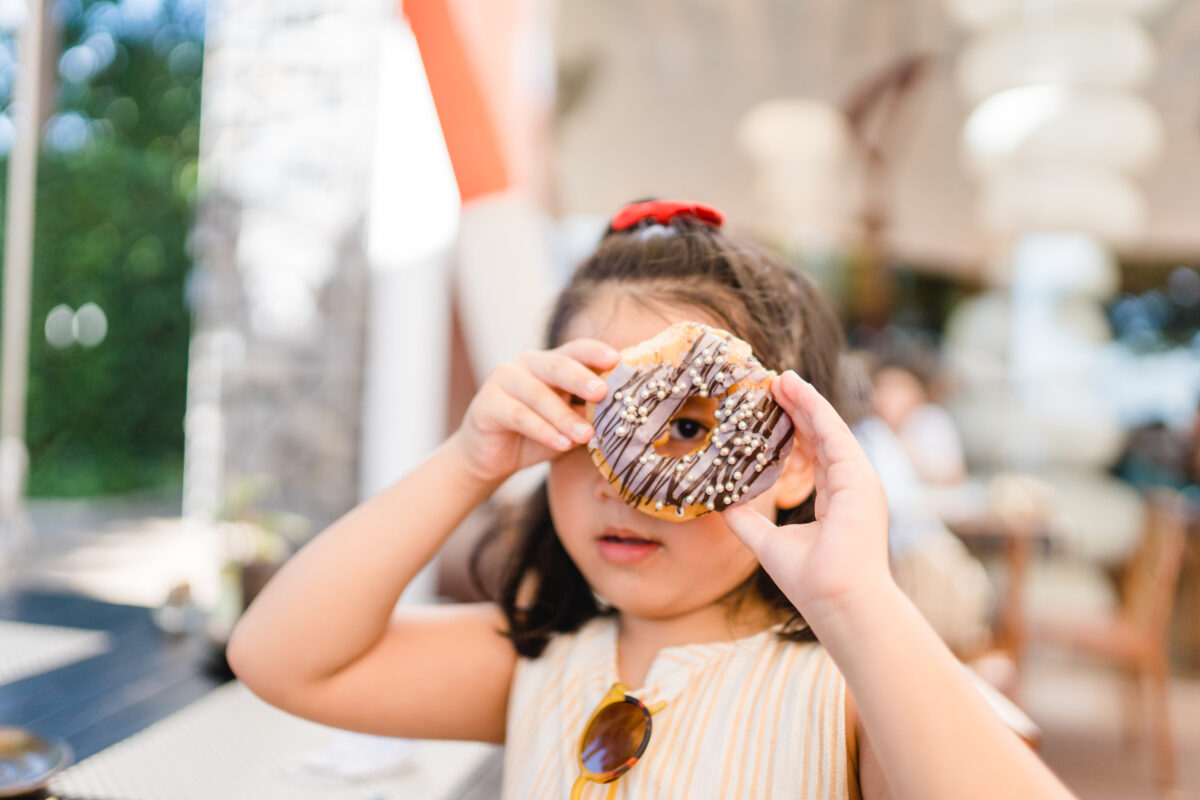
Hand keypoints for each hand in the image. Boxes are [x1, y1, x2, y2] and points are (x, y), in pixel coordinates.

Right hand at [449, 340, 619, 485]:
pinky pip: (519, 416)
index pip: (576, 350)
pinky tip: (562, 444)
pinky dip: (543, 431)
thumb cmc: (537, 435)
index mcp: (551, 362)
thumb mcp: (568, 423)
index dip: (595, 352)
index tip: (617, 360)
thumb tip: (625, 414)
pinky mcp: (487, 403)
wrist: (493, 457)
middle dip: (581, 378)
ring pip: (538, 394)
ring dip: (564, 416)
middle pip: (557, 365)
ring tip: (586, 436)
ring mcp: (503, 380)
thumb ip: (588, 413)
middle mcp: (527, 364)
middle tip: (602, 392)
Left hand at [722, 370, 891, 630]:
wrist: (838, 602)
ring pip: (828, 428)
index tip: (770, 409)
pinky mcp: (859, 477)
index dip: (793, 430)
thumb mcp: (768, 543)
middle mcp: (851, 487)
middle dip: (797, 409)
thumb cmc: (810, 582)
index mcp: (836, 501)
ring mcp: (859, 481)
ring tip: (780, 379)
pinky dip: (814, 408)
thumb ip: (747, 520)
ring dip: (804, 401)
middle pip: (821, 437)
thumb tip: (721, 503)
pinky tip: (795, 390)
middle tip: (772, 384)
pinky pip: (833, 433)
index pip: (814, 455)